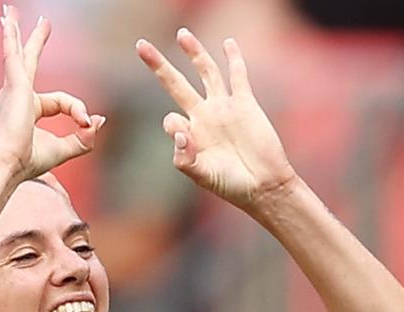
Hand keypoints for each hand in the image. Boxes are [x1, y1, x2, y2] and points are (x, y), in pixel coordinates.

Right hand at [0, 5, 102, 180]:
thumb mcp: (64, 149)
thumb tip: (99, 120)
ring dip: (14, 32)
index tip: (85, 122)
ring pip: (17, 54)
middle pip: (29, 62)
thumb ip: (84, 138)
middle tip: (43, 23)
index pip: (62, 102)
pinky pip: (12, 54)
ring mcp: (12, 89)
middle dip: (35, 42)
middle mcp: (17, 97)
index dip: (78, 110)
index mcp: (28, 110)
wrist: (7, 166)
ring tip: (10, 12)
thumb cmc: (27, 162)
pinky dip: (10, 38)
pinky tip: (8, 21)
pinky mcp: (13, 85)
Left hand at [135, 29, 296, 209]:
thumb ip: (185, 159)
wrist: (263, 185)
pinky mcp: (245, 104)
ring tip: (182, 34)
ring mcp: (224, 107)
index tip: (188, 142)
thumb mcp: (202, 176)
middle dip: (159, 65)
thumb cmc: (231, 185)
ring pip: (206, 72)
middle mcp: (204, 116)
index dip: (175, 127)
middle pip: (176, 83)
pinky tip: (228, 43)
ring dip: (194, 52)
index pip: (171, 120)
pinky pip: (238, 76)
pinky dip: (233, 59)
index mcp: (190, 134)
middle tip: (141, 46)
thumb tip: (180, 132)